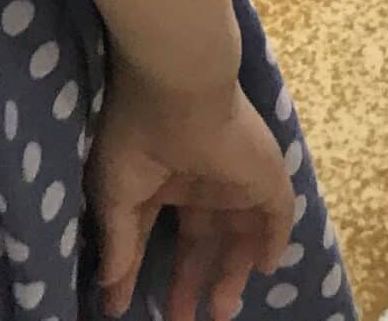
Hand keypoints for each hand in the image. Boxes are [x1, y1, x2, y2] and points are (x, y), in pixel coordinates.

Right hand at [89, 66, 293, 320]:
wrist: (176, 88)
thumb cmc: (137, 136)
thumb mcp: (117, 196)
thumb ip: (119, 244)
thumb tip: (109, 289)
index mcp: (163, 178)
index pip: (155, 233)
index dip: (141, 270)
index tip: (124, 306)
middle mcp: (201, 179)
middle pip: (201, 240)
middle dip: (191, 281)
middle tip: (181, 320)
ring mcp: (235, 177)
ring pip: (239, 233)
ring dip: (231, 273)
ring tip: (218, 313)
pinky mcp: (264, 174)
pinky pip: (278, 213)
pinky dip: (274, 239)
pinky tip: (265, 268)